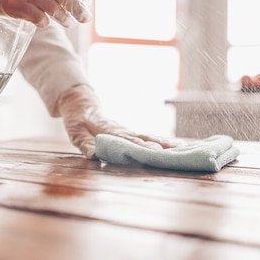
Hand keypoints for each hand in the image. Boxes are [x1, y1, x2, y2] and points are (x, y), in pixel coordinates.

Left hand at [56, 85, 182, 159]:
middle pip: (144, 139)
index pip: (128, 140)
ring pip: (150, 137)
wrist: (81, 104)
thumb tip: (93, 155)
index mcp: (110, 131)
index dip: (142, 147)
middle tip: (177, 153)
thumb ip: (84, 143)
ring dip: (166, 144)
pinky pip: (148, 137)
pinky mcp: (130, 134)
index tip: (155, 152)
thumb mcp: (76, 132)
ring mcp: (128, 131)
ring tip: (184, 149)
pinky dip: (163, 141)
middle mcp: (123, 131)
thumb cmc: (77, 120)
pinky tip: (176, 147)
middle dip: (161, 147)